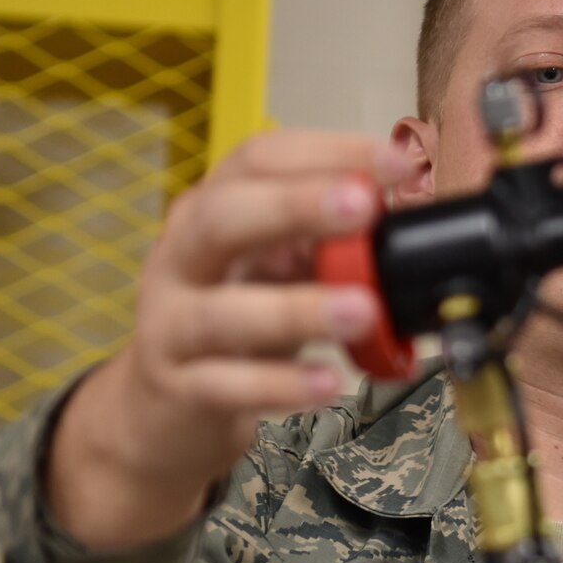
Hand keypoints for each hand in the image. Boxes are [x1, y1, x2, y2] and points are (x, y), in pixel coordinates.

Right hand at [48, 132, 403, 548]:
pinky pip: (227, 385)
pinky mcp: (178, 388)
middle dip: (296, 205)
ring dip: (298, 309)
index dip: (327, 153)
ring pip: (223, 313)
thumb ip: (326, 242)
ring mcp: (171, 325)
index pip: (257, 161)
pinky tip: (329, 383)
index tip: (397, 162)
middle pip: (223, 217)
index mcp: (210, 212)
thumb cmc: (232, 324)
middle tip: (365, 205)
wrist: (161, 409)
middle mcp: (181, 259)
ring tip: (362, 310)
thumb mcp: (274, 269)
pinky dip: (282, 385)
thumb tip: (401, 215)